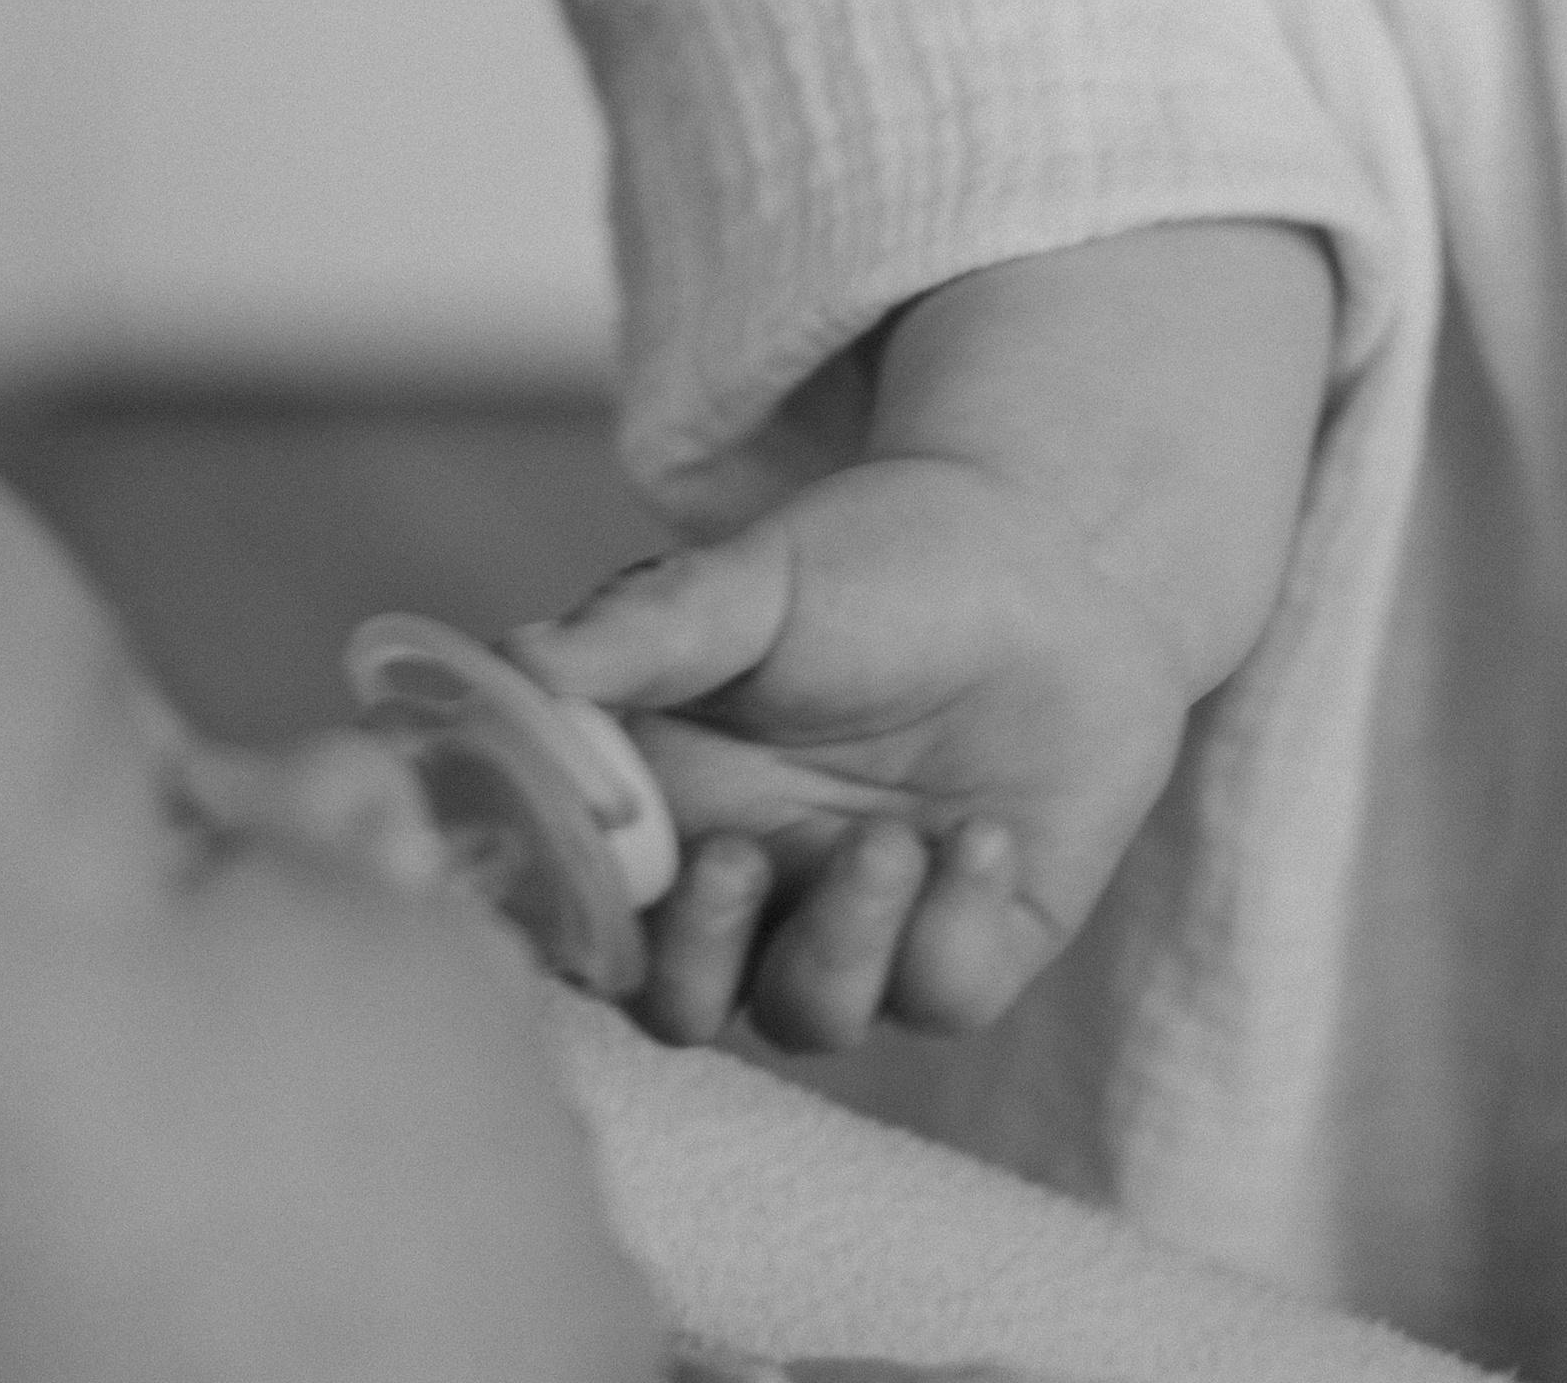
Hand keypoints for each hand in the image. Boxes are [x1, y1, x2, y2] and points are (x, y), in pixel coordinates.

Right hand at [506, 454, 1192, 1051]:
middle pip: (678, 1004)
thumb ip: (640, 634)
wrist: (1054, 549)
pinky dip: (958, 926)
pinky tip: (986, 834)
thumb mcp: (752, 581)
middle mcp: (757, 882)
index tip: (589, 868)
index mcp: (673, 804)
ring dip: (843, 942)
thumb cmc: (879, 560)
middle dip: (696, 961)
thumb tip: (512, 665)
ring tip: (896, 838)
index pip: (583, 908)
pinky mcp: (975, 941)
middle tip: (737, 861)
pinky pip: (945, 993)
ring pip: (811, 1016)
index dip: (567, 918)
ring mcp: (864, 921)